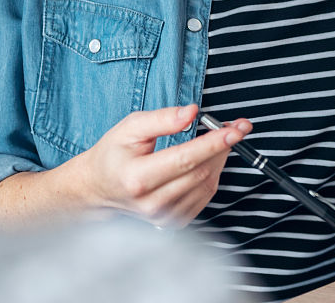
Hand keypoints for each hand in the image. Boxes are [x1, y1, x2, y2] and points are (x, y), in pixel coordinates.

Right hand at [72, 104, 250, 227]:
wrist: (99, 187)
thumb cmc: (113, 154)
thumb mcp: (130, 127)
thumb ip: (162, 119)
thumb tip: (192, 112)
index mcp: (137, 177)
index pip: (185, 159)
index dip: (214, 142)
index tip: (235, 129)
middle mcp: (151, 202)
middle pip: (200, 171)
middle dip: (223, 147)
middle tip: (235, 126)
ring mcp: (163, 216)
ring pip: (207, 184)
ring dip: (220, 159)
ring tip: (222, 139)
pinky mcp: (172, 222)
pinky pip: (204, 197)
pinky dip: (212, 174)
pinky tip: (209, 159)